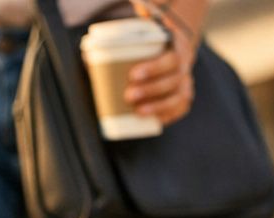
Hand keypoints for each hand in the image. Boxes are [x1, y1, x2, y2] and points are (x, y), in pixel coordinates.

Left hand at [124, 3, 197, 126]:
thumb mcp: (138, 41)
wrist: (169, 50)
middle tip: (129, 95)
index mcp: (175, 46)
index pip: (170, 58)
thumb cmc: (146, 48)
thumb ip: (119, 46)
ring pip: (178, 96)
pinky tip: (155, 120)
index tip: (132, 75)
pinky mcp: (185, 96)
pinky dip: (168, 114)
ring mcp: (186, 81)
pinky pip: (180, 108)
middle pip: (173, 79)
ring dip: (158, 105)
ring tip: (139, 111)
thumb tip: (87, 58)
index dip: (153, 68)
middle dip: (151, 89)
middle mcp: (184, 65)